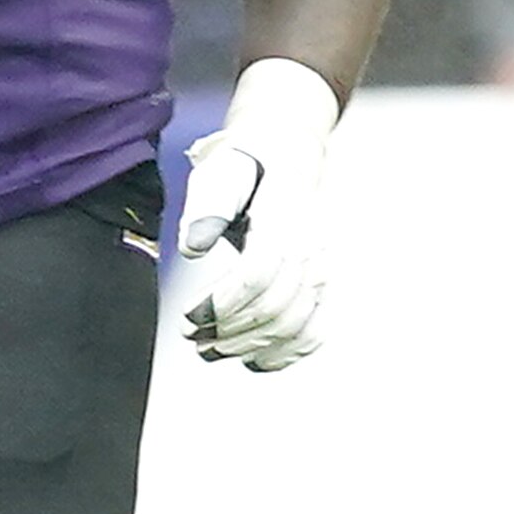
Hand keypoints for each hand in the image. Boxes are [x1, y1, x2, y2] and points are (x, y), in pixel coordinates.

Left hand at [178, 57, 339, 370]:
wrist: (288, 152)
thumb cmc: (248, 163)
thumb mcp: (219, 171)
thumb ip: (207, 207)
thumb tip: (193, 244)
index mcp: (286, 222)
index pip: (258, 276)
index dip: (222, 305)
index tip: (190, 318)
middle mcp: (312, 249)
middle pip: (276, 308)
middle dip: (230, 331)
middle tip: (194, 337)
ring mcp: (323, 268)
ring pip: (297, 324)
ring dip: (253, 347)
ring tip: (213, 351)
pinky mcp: (324, 282)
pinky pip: (317, 328)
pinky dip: (290, 352)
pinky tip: (258, 361)